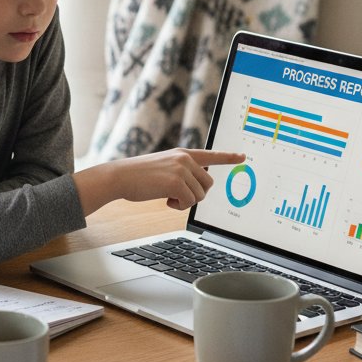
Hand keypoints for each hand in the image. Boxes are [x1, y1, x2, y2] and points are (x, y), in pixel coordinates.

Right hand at [74, 148, 246, 214]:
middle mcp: (185, 159)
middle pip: (208, 184)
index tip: (243, 156)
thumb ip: (182, 171)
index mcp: (183, 154)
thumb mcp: (163, 167)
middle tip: (177, 196)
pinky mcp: (176, 182)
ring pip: (200, 195)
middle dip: (196, 195)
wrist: (119, 177)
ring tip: (167, 196)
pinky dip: (179, 206)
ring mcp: (181, 169)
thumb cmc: (138, 176)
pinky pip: (189, 202)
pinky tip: (165, 201)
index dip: (228, 157)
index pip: (211, 155)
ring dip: (186, 202)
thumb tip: (200, 185)